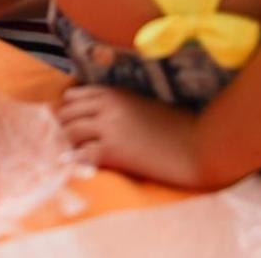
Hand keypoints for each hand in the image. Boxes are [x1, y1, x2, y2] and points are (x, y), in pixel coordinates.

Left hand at [56, 85, 213, 188]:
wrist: (197, 148)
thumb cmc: (176, 127)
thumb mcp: (142, 105)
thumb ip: (116, 106)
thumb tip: (90, 116)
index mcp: (114, 93)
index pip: (73, 96)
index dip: (69, 111)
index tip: (71, 123)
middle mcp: (107, 106)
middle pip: (65, 114)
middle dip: (63, 128)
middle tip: (69, 143)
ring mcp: (108, 128)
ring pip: (69, 133)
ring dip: (69, 145)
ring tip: (76, 156)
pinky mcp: (112, 151)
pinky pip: (80, 155)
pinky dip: (79, 162)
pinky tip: (86, 168)